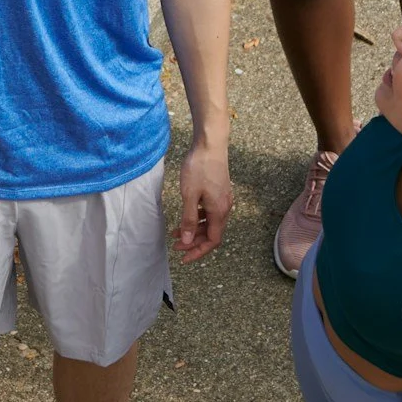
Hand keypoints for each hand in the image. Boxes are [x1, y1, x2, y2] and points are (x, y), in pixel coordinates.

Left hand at [174, 137, 231, 259]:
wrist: (210, 144)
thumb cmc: (199, 168)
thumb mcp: (189, 195)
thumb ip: (188, 220)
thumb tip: (186, 241)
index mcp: (219, 211)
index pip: (212, 240)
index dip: (198, 251)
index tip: (184, 258)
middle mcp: (225, 208)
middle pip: (212, 233)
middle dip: (194, 242)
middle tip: (176, 246)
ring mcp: (223, 199)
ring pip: (210, 223)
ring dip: (194, 230)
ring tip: (176, 232)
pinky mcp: (219, 191)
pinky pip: (210, 212)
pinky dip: (198, 218)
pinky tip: (186, 216)